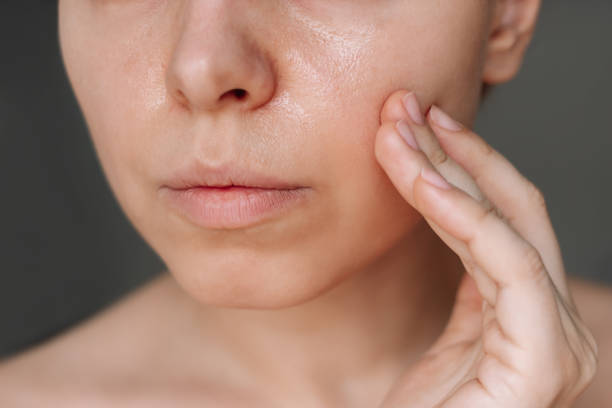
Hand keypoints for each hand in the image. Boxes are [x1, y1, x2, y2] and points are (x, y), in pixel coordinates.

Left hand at [374, 90, 598, 407]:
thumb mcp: (441, 341)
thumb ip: (460, 287)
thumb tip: (442, 214)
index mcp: (522, 317)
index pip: (502, 221)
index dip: (463, 166)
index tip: (416, 126)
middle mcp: (545, 322)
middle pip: (512, 212)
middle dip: (457, 152)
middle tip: (405, 109)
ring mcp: (548, 341)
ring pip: (508, 227)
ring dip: (451, 170)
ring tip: (400, 131)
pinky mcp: (538, 361)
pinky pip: (508, 269)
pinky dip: (467, 218)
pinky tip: (423, 180)